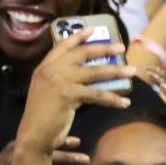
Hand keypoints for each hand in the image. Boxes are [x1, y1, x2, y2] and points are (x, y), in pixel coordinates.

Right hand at [0, 138, 87, 164]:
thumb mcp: (10, 154)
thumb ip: (27, 149)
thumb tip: (51, 143)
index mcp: (19, 146)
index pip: (43, 141)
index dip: (62, 141)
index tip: (78, 141)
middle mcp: (19, 157)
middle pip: (49, 156)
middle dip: (70, 158)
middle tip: (86, 159)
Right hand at [16, 28, 134, 156]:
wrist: (33, 135)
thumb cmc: (41, 118)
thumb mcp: (46, 92)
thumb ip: (59, 81)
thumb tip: (84, 77)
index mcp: (44, 67)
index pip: (63, 46)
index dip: (78, 36)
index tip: (92, 29)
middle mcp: (52, 70)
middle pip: (83, 53)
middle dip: (105, 48)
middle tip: (121, 47)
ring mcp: (60, 81)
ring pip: (95, 72)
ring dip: (116, 71)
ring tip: (132, 71)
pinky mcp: (69, 95)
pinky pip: (97, 94)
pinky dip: (113, 99)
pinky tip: (124, 102)